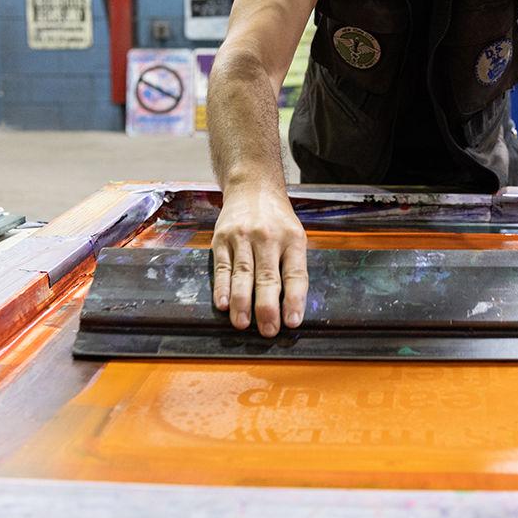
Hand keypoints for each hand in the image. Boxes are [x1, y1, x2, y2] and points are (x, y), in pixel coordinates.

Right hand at [211, 185, 307, 336]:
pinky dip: (222, 288)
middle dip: (267, 308)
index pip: (295, 274)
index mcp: (292, 239)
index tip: (292, 322)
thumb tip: (290, 307)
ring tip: (242, 324)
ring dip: (242, 303)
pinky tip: (223, 304)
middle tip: (267, 331)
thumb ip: (292, 266)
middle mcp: (268, 237)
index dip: (294, 300)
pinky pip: (223, 267)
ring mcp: (243, 237)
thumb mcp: (294, 235)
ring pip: (243, 275)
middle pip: (268, 278)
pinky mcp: (222, 239)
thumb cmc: (277, 219)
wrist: (252, 186)